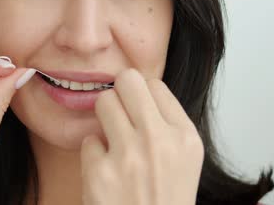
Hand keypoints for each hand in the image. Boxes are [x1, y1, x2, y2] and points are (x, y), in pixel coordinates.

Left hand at [80, 69, 203, 204]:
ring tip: (114, 143)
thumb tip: (138, 88)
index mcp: (185, 137)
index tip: (140, 115)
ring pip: (104, 101)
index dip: (143, 98)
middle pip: (128, 80)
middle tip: (120, 115)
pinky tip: (107, 174)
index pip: (155, 84)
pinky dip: (94, 155)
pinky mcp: (100, 173)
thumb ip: (167, 123)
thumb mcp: (185, 159)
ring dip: (105, 120)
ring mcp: (129, 156)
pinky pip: (88, 140)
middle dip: (120, 94)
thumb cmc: (165, 198)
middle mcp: (160, 141)